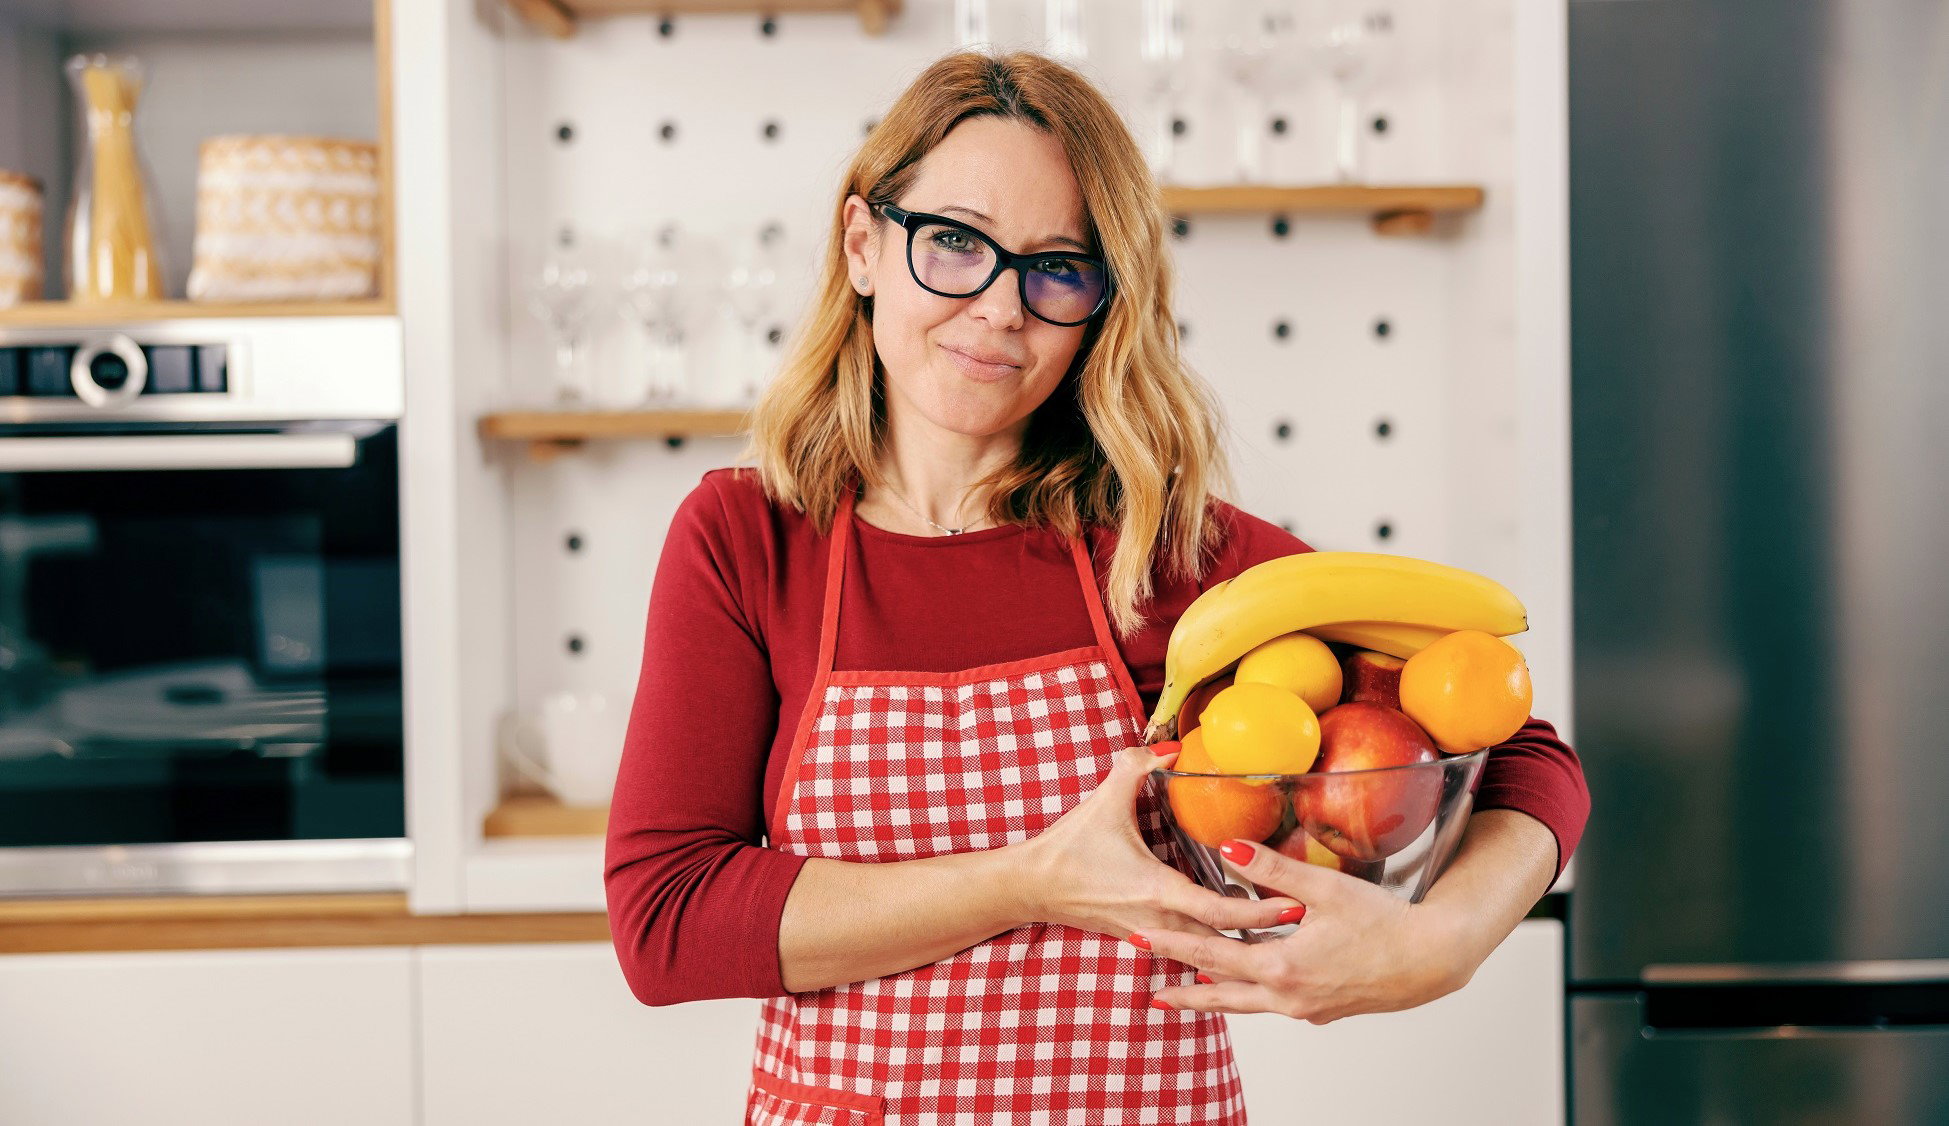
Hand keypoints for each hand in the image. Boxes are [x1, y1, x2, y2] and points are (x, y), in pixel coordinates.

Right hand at [1013, 745, 1301, 942]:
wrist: (1032, 888)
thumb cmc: (1068, 849)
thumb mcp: (1104, 801)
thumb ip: (1137, 768)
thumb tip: (1172, 748)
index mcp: (1158, 890)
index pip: (1220, 911)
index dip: (1260, 910)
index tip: (1296, 904)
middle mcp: (1160, 920)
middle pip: (1226, 940)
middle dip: (1266, 933)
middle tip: (1306, 922)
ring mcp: (1152, 934)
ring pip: (1209, 951)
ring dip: (1242, 945)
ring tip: (1284, 936)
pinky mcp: (1144, 937)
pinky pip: (1189, 948)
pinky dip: (1216, 947)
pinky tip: (1240, 943)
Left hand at [1134, 838, 1478, 1023]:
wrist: (1430, 960)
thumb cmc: (1383, 922)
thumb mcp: (1324, 888)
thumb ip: (1273, 867)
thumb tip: (1228, 848)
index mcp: (1281, 966)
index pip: (1211, 954)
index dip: (1173, 944)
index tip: (1140, 937)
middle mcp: (1287, 996)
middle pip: (1221, 990)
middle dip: (1182, 985)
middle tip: (1146, 984)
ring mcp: (1304, 1008)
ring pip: (1246, 1004)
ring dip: (1212, 998)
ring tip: (1180, 997)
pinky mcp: (1320, 1010)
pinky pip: (1273, 1004)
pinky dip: (1249, 996)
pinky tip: (1246, 987)